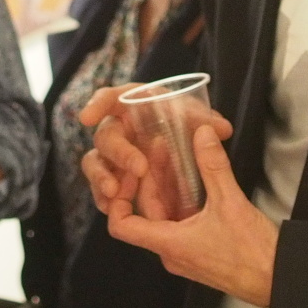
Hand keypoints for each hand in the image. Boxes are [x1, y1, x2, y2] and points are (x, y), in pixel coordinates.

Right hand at [78, 84, 232, 221]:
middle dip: (119, 153)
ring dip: (102, 178)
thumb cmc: (185, 121)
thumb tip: (221, 129)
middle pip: (106, 137)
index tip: (87, 118)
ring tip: (114, 194)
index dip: (96, 105)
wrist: (185, 142)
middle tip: (139, 168)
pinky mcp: (114, 177)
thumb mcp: (196, 118)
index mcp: (132, 105)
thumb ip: (206, 121)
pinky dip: (104, 198)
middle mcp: (118, 128)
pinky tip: (112, 209)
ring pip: (95, 164)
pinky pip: (100, 188)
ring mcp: (113, 154)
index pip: (109, 98)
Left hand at [89, 99, 275, 307]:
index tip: (130, 171)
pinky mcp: (200, 251)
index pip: (121, 225)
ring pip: (164, 215)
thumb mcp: (231, 203)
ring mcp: (186, 253)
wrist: (281, 282)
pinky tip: (191, 176)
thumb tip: (201, 133)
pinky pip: (180, 222)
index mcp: (169, 244)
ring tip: (173, 154)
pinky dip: (181, 199)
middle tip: (158, 147)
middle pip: (145, 212)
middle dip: (149, 178)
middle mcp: (171, 252)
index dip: (119, 197)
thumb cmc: (254, 253)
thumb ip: (212, 166)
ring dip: (166, 186)